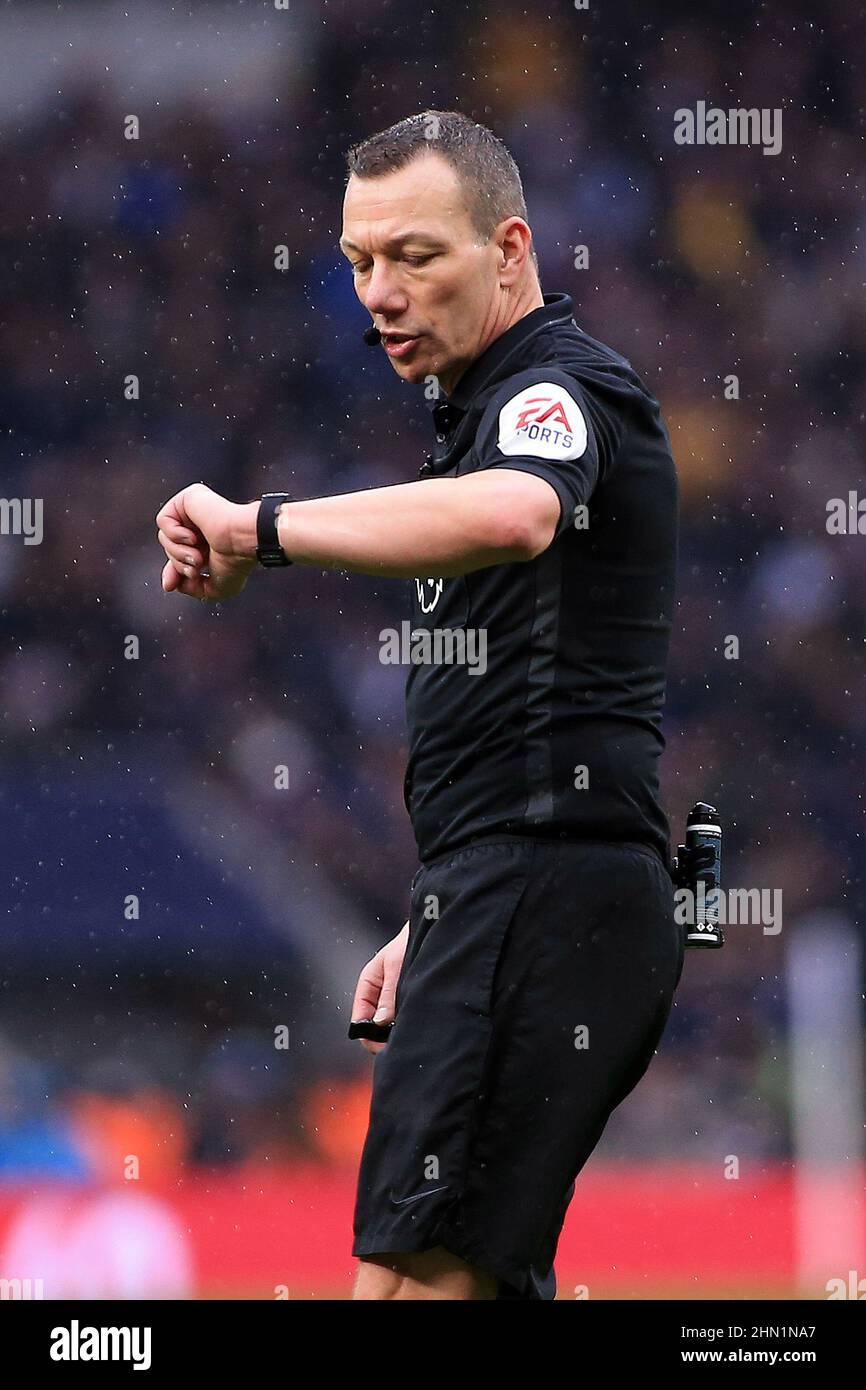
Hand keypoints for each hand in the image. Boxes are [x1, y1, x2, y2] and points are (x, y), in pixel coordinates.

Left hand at [156, 482, 258, 601]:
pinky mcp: (189, 498)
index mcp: (208, 543)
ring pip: (164, 537)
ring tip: (197, 555)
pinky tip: (193, 537)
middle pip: (169, 548)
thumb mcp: (214, 588)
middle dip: (178, 564)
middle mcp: (201, 527)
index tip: (171, 585)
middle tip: (196, 567)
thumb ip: (192, 589)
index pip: (179, 556)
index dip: (173, 571)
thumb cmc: (238, 562)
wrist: (243, 541)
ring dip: (177, 552)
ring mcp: (195, 512)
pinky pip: (163, 520)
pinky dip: (174, 534)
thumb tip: (172, 584)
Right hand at [350, 920, 409, 1054]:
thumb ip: (388, 994)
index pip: (360, 1014)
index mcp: (370, 982)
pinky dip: (408, 1023)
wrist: (432, 930)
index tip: (376, 1044)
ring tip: (409, 1034)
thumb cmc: (410, 942)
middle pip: (375, 1023)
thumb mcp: (396, 966)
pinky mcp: (411, 998)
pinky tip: (418, 1025)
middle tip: (396, 1044)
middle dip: (382, 1035)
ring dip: (397, 1030)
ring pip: (390, 1022)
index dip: (365, 1032)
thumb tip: (378, 1023)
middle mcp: (381, 992)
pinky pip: (405, 1017)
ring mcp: (395, 996)